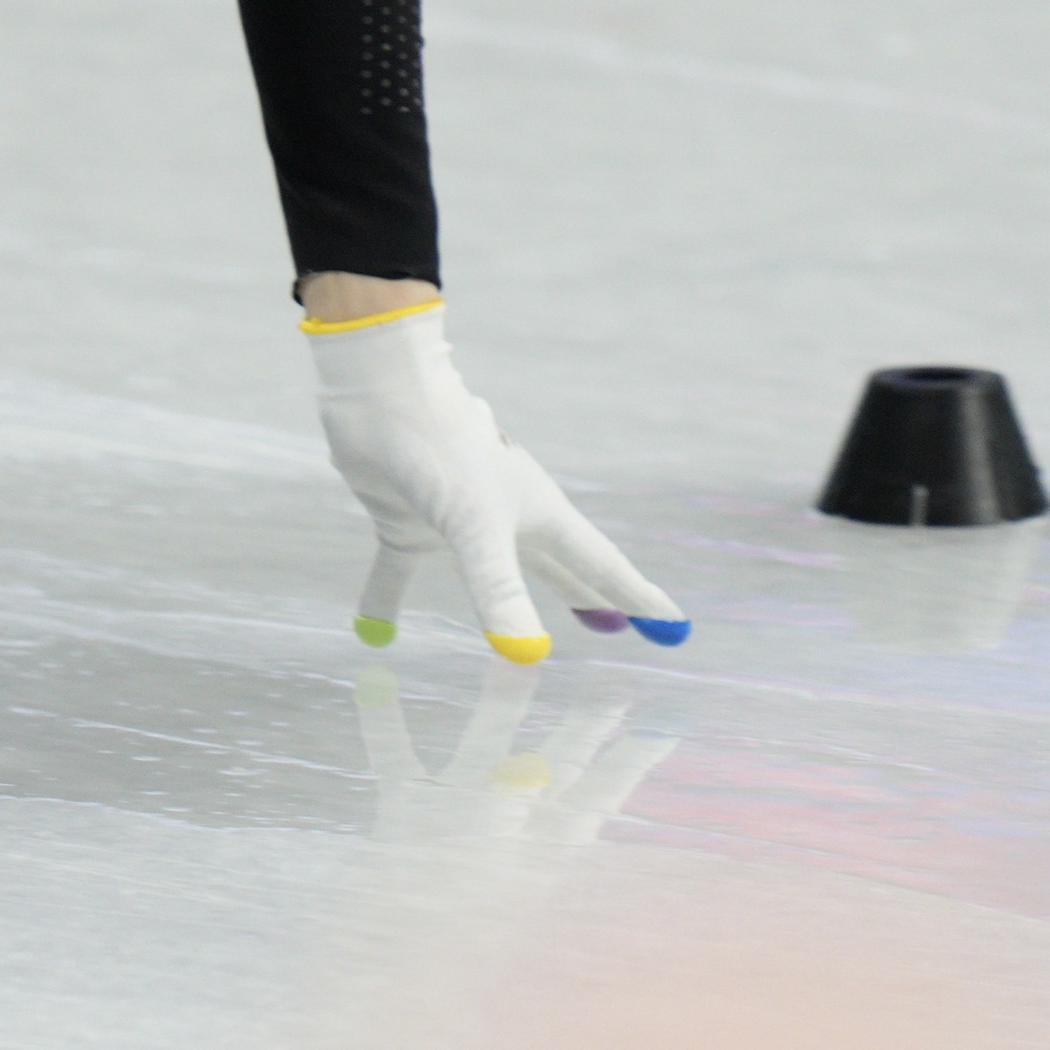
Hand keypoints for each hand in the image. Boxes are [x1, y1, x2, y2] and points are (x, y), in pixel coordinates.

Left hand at [305, 301, 686, 662]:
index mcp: (538, 514)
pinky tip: (374, 634)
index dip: (639, 598)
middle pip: (556, 568)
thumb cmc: (441, 447)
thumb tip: (526, 657)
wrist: (378, 392)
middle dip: (587, 597)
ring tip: (522, 646)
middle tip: (617, 627)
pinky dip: (388, 600)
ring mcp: (454, 519)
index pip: (603, 566)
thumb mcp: (476, 524)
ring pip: (488, 573)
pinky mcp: (405, 519)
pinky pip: (399, 570)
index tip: (675, 627)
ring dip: (505, 603)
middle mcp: (503, 517)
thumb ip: (500, 590)